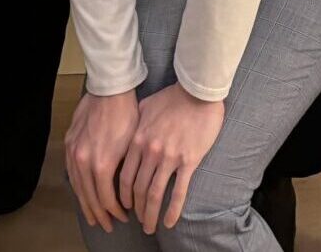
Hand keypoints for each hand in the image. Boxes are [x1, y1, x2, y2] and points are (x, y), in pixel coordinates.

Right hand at [63, 88, 138, 232]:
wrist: (110, 90)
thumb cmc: (127, 116)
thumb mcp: (132, 148)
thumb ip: (125, 173)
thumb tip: (128, 193)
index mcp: (101, 164)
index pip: (106, 199)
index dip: (115, 212)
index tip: (123, 218)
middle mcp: (84, 161)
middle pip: (90, 197)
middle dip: (100, 214)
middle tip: (107, 226)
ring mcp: (74, 152)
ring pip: (78, 187)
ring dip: (86, 204)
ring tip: (93, 216)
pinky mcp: (69, 143)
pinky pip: (71, 172)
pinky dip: (77, 186)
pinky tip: (82, 192)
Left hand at [121, 84, 225, 230]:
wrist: (198, 93)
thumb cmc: (172, 98)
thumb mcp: (144, 108)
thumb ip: (134, 125)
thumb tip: (126, 136)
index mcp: (137, 140)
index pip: (124, 176)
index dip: (123, 195)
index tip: (124, 206)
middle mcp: (150, 151)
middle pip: (138, 189)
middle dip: (135, 210)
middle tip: (137, 222)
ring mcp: (169, 157)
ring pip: (155, 194)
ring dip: (150, 214)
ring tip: (150, 227)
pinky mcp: (188, 160)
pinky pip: (179, 191)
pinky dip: (173, 210)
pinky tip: (169, 222)